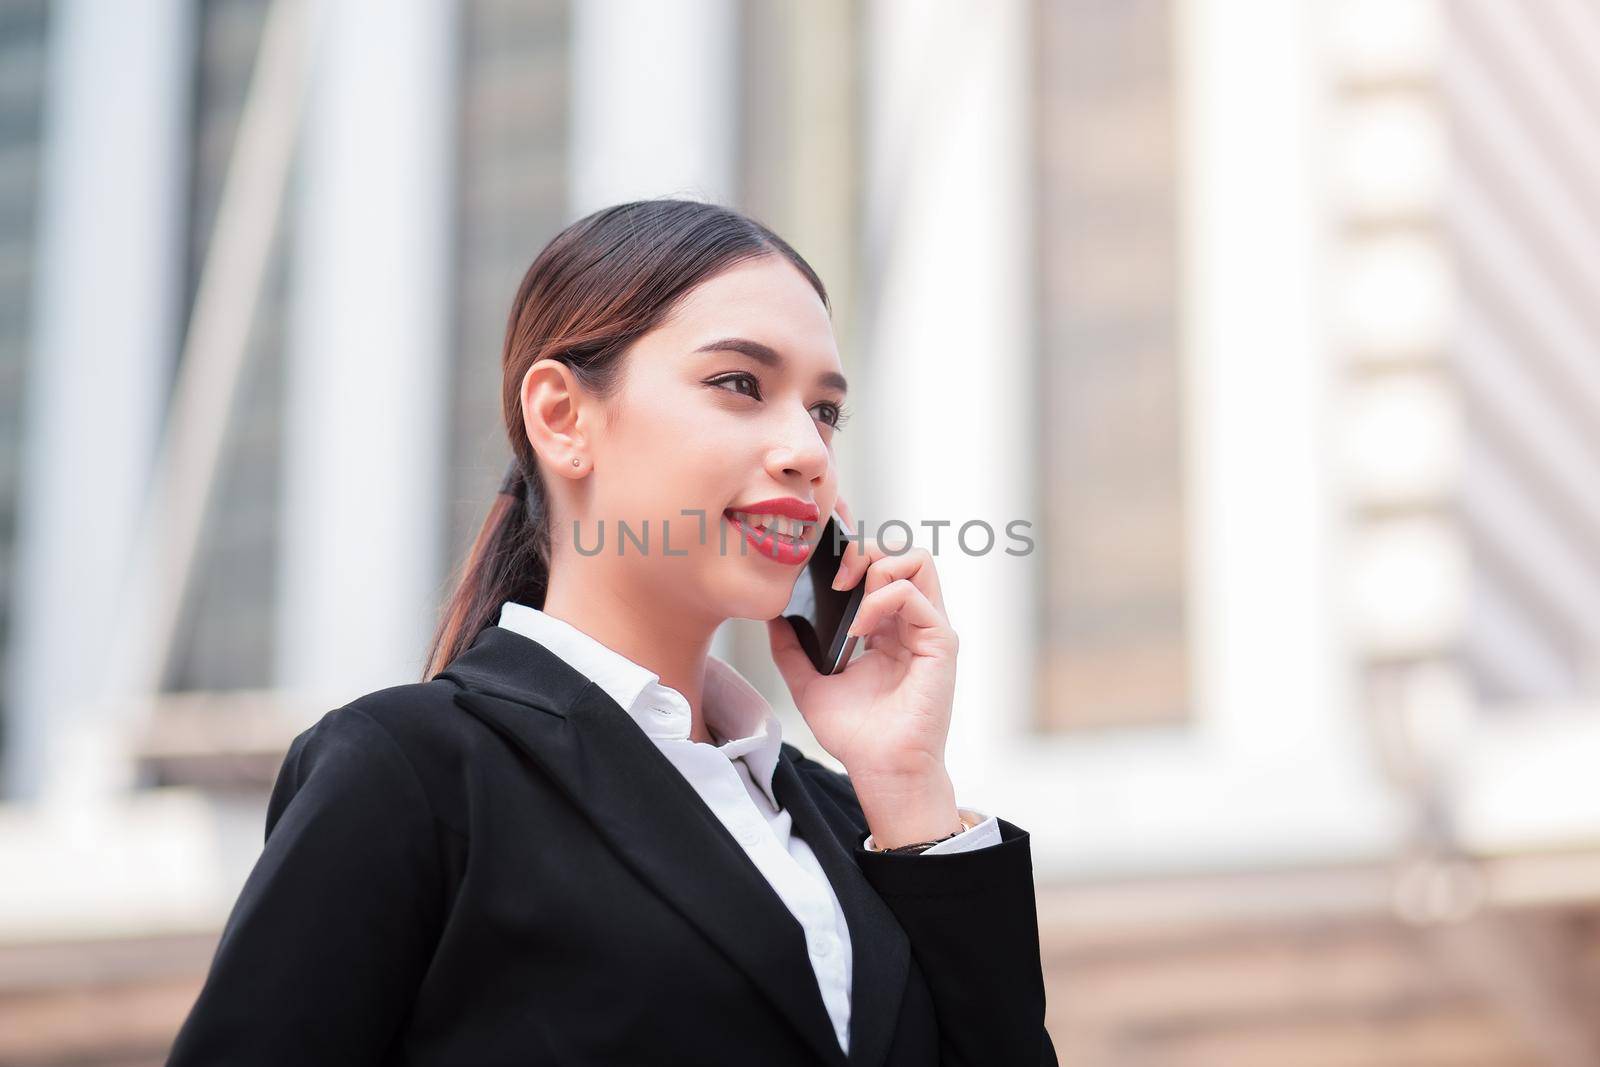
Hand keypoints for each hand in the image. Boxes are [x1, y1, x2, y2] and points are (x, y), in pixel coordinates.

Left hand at [765, 493, 959, 783]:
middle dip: (862, 550)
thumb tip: (771, 614)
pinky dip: (882, 600)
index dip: (855, 545)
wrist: (881, 771)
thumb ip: (791, 647)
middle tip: (834, 578)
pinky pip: (916, 595)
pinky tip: (860, 628)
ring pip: (916, 560)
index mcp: (887, 625)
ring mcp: (928, 629)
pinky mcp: (941, 642)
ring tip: (849, 596)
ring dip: (876, 567)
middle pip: (899, 551)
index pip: (879, 565)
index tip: (823, 545)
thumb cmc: (856, 734)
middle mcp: (911, 621)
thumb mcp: (809, 682)